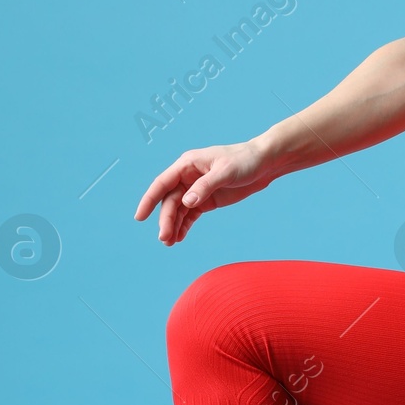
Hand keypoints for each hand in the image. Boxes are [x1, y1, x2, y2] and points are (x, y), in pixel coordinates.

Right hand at [134, 139, 275, 244]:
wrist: (264, 163)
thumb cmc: (244, 160)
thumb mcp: (225, 172)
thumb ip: (205, 186)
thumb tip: (186, 202)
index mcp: (187, 164)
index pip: (162, 183)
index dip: (149, 200)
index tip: (140, 217)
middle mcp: (187, 177)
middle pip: (170, 201)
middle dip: (166, 220)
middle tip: (165, 239)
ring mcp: (196, 189)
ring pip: (179, 210)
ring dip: (173, 226)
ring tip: (169, 243)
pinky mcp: (207, 200)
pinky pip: (191, 214)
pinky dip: (184, 226)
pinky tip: (179, 238)